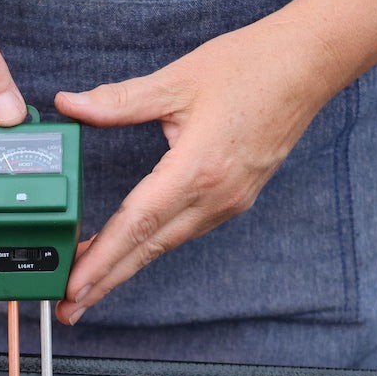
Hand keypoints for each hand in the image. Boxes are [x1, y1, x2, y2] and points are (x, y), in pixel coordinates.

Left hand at [52, 15, 335, 324]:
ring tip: (88, 285)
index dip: (102, 260)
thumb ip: (119, 101)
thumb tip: (71, 103)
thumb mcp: (176, 80)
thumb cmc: (249, 67)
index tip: (73, 286)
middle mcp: (215, 197)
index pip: (138, 225)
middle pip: (148, 250)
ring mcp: (228, 203)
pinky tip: (130, 251)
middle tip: (68, 309)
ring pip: (166, 244)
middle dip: (105, 282)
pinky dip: (151, 245)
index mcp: (197, 169)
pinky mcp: (235, 200)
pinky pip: (185, 231)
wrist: (308, 66)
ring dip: (125, 265)